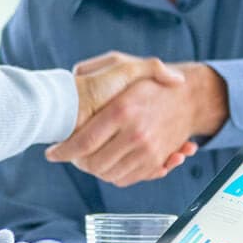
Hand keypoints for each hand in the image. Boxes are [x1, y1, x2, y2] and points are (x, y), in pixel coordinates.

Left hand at [48, 56, 204, 187]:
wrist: (190, 97)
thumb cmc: (149, 82)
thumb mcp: (123, 63)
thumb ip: (93, 67)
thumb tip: (70, 77)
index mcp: (121, 110)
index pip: (83, 143)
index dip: (63, 152)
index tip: (52, 154)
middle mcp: (135, 134)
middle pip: (94, 164)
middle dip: (77, 163)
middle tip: (70, 156)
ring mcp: (148, 150)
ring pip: (109, 174)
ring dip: (94, 170)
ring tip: (87, 158)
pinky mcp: (157, 161)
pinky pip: (127, 178)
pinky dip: (114, 175)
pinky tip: (108, 161)